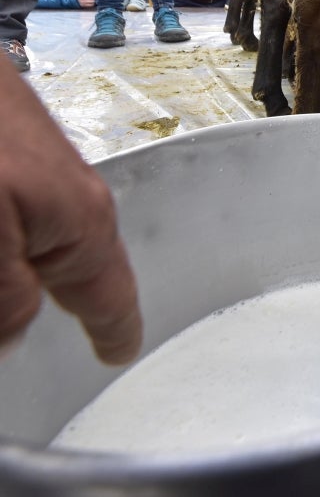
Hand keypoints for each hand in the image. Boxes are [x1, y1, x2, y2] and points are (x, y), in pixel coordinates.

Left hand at [0, 60, 141, 363]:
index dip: (116, 329)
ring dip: (29, 276)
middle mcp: (73, 200)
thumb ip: (8, 294)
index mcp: (81, 223)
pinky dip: (14, 241)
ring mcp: (44, 174)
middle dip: (76, 303)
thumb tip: (15, 332)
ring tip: (25, 296)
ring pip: (43, 245)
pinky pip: (22, 219)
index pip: (111, 294)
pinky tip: (7, 235)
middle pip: (78, 270)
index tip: (120, 352)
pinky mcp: (13, 156)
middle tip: (83, 334)